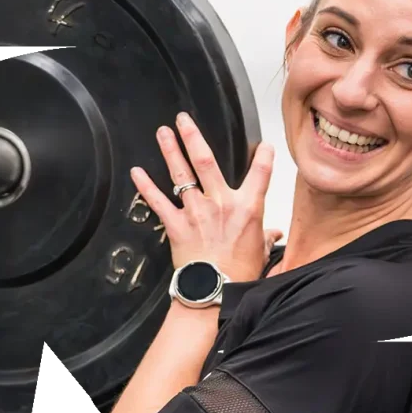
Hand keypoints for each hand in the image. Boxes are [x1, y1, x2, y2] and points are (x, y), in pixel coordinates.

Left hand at [130, 112, 274, 282]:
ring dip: (170, 150)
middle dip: (194, 136)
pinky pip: (157, 201)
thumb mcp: (260, 251)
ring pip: (181, 173)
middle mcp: (221, 203)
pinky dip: (145, 186)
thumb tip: (275, 233)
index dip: (264, 156)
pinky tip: (136, 172)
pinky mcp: (176, 224)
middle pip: (206, 161)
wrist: (214, 291)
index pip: (261, 174)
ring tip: (163, 132)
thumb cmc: (238, 273)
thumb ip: (266, 236)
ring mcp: (196, 211)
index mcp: (247, 208)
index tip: (265, 145)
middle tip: (184, 120)